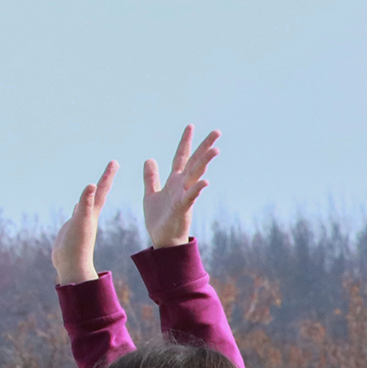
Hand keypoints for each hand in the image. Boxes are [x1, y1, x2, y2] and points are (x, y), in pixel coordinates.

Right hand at [52, 162, 116, 285]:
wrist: (72, 268)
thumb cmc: (77, 248)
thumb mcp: (81, 223)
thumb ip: (85, 204)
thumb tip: (91, 185)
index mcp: (92, 213)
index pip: (101, 190)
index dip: (107, 176)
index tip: (115, 162)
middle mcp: (89, 215)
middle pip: (98, 193)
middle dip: (104, 179)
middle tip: (112, 165)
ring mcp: (82, 221)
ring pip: (88, 202)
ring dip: (92, 191)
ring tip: (95, 183)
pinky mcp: (73, 228)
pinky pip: (78, 212)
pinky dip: (79, 205)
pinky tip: (77, 204)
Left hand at [143, 126, 218, 249]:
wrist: (162, 240)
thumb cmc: (159, 219)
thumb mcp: (150, 194)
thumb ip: (151, 177)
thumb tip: (149, 159)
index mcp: (174, 181)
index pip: (181, 156)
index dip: (185, 142)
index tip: (190, 126)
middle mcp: (181, 185)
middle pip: (194, 161)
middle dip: (204, 146)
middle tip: (217, 131)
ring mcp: (184, 195)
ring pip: (196, 175)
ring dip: (204, 163)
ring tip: (215, 149)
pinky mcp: (182, 208)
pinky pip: (190, 196)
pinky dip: (197, 189)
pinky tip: (206, 181)